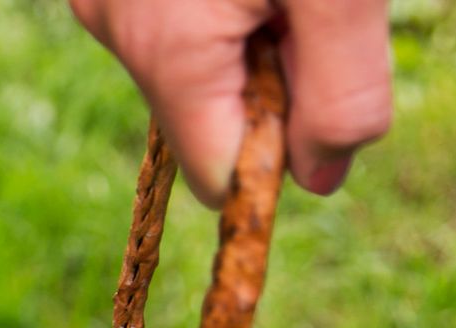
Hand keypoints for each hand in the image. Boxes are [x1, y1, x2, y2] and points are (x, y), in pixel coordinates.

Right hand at [71, 0, 392, 206]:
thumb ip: (342, 96)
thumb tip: (320, 181)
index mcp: (165, 49)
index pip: (218, 175)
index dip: (282, 148)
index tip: (323, 70)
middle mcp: (113, 27)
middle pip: (203, 117)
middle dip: (269, 76)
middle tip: (302, 2)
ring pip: (189, 66)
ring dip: (249, 35)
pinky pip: (170, 21)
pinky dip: (221, 6)